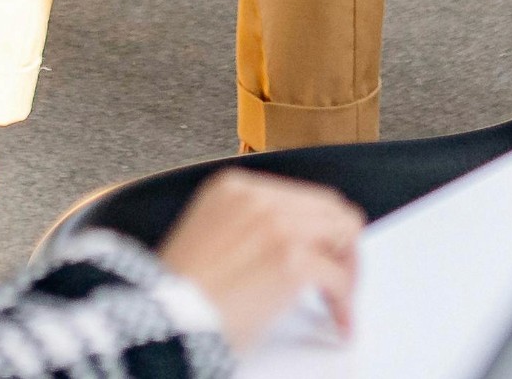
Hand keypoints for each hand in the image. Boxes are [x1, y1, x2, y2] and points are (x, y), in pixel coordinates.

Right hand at [155, 169, 362, 349]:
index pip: (301, 197)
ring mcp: (278, 225)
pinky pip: (339, 279)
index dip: (318, 231)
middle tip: (339, 279)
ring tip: (340, 301)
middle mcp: (259, 198)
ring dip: (347, 271)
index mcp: (235, 188)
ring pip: (345, 233)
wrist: (164, 320)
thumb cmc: (178, 295)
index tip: (323, 255)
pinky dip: (344, 304)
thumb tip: (289, 246)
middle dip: (339, 246)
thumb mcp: (207, 238)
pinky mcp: (292, 261)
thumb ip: (247, 228)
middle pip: (330, 208)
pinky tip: (338, 323)